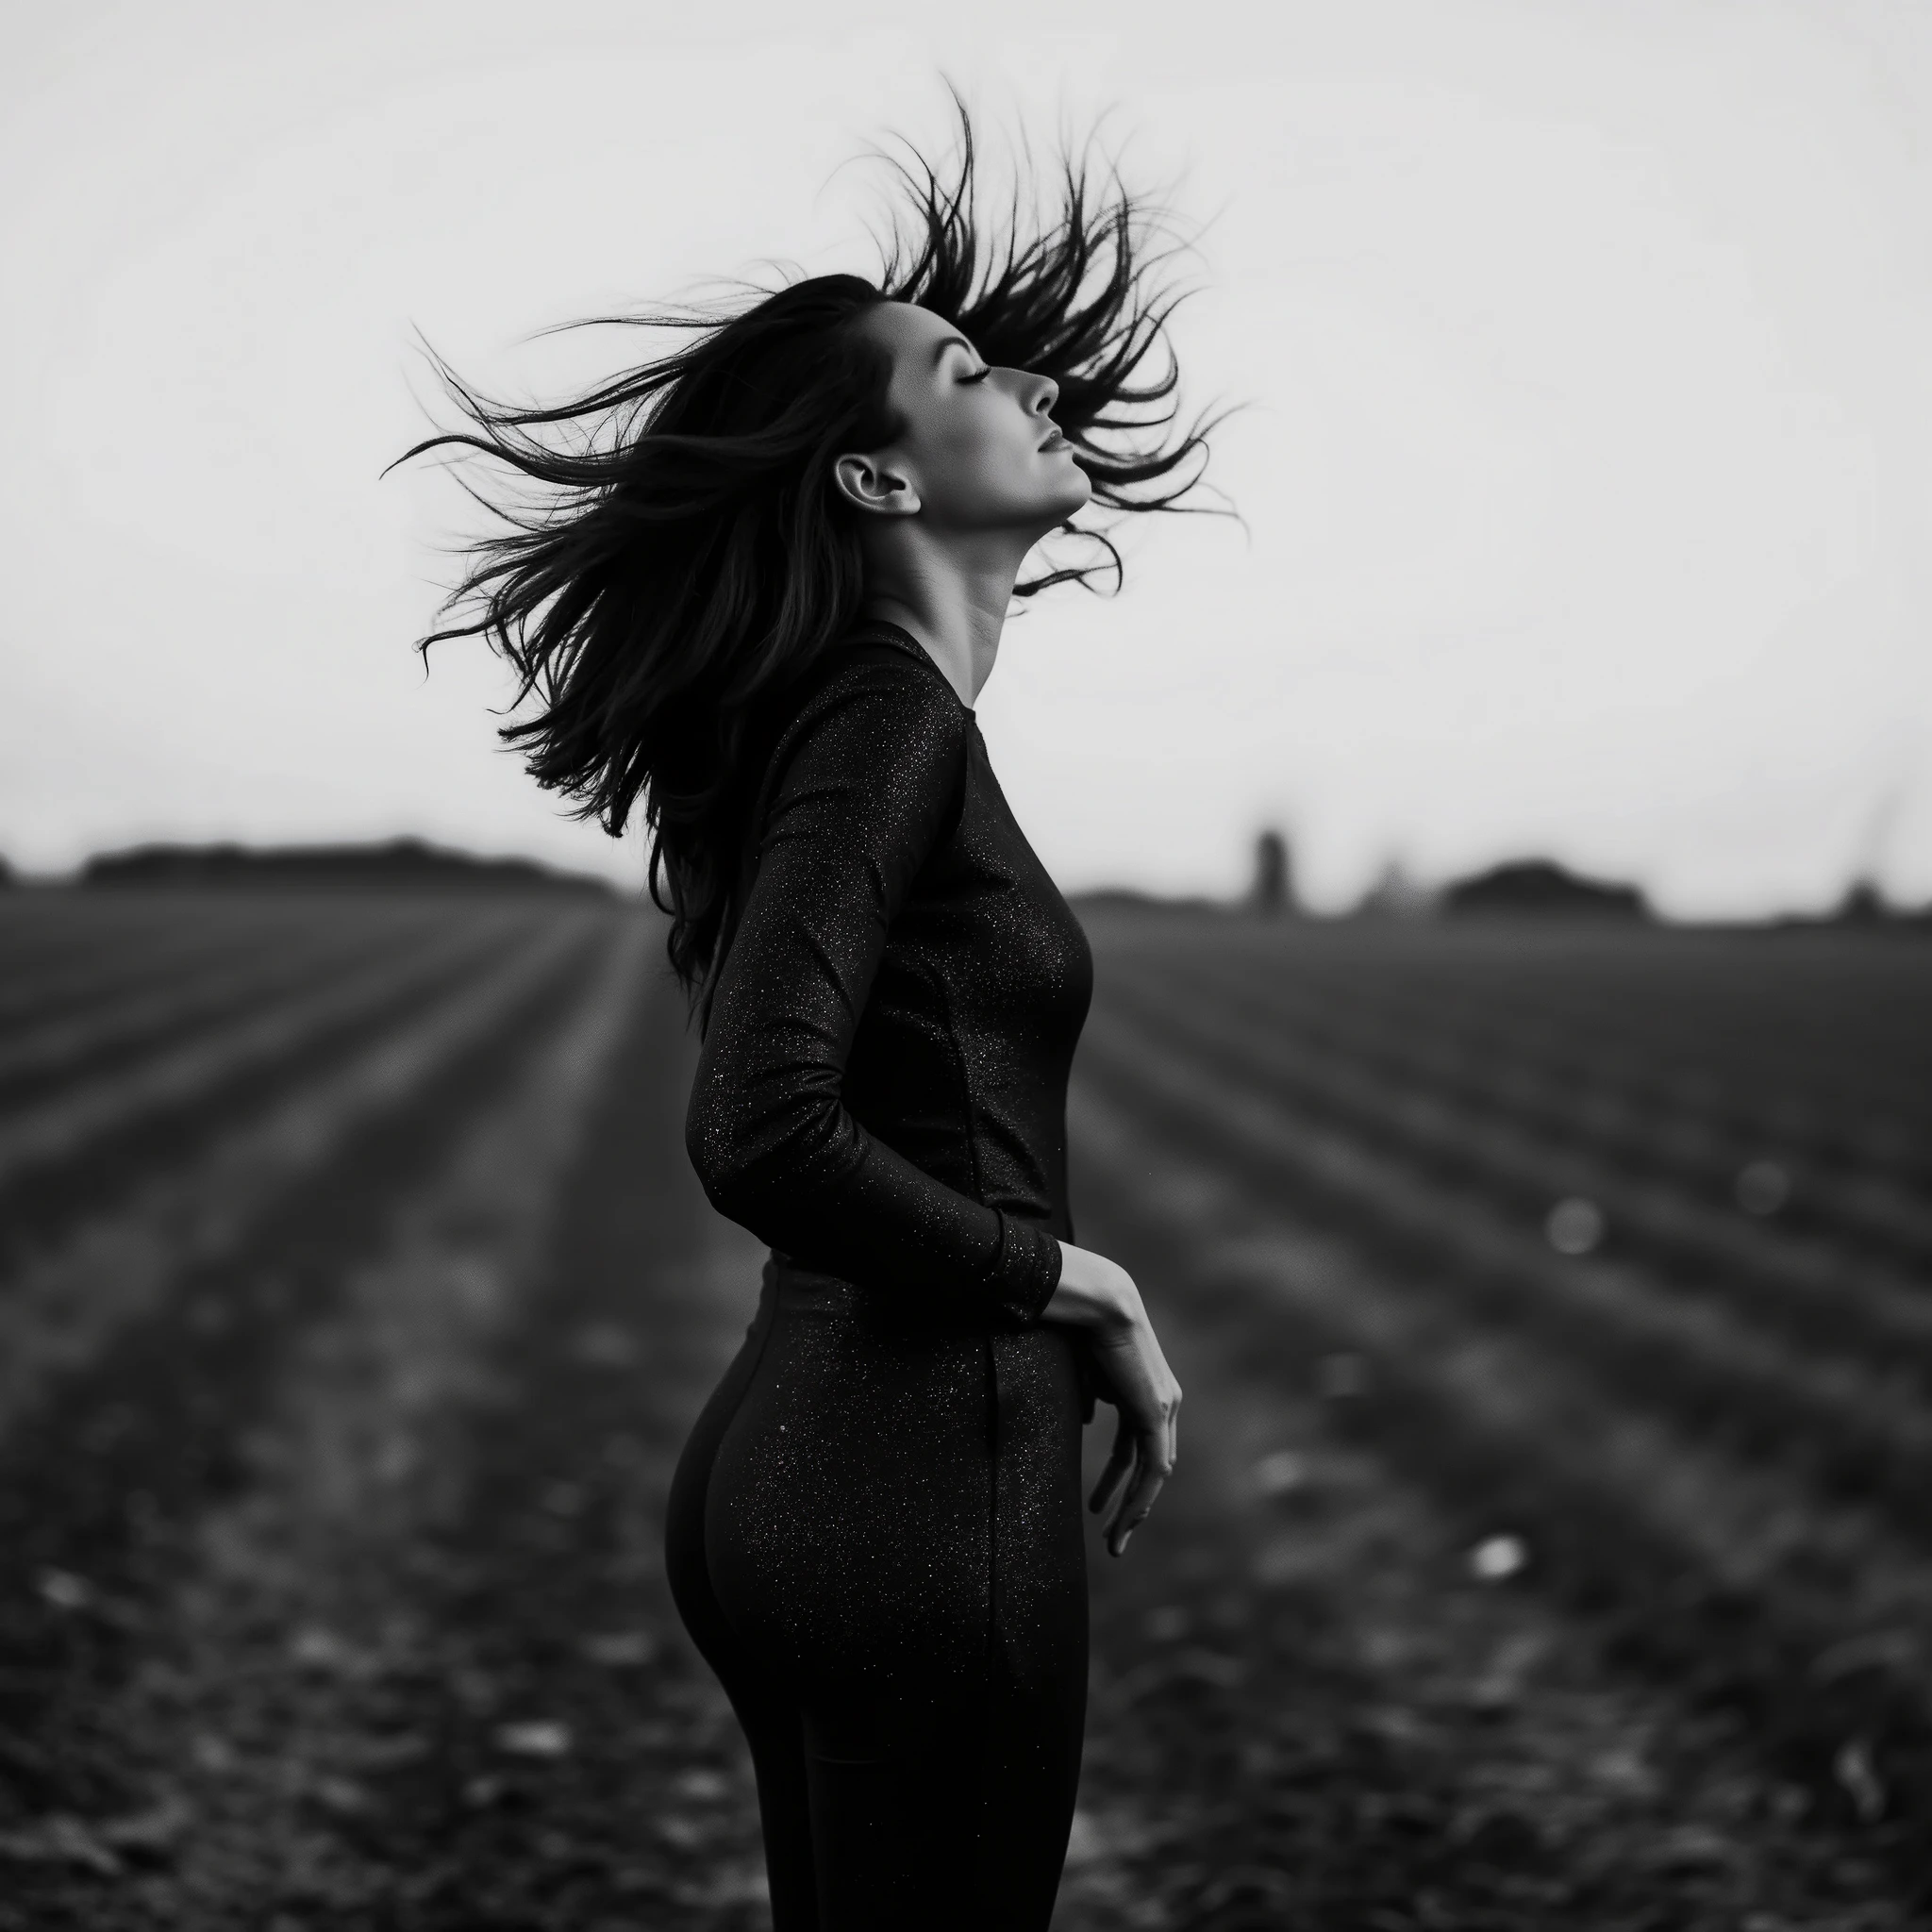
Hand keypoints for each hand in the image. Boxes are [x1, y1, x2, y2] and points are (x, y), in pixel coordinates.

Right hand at [1041, 1242, 1181, 1557]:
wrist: (1096, 1302)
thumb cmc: (1082, 1327)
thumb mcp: (1083, 1374)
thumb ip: (1088, 1399)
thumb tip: (1086, 1421)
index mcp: (1144, 1391)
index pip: (1135, 1447)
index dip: (1118, 1478)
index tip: (1099, 1505)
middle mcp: (1162, 1401)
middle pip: (1148, 1464)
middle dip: (1129, 1502)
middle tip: (1111, 1534)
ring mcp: (1164, 1407)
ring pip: (1154, 1473)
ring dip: (1134, 1509)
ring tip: (1113, 1540)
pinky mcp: (1157, 1410)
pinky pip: (1154, 1465)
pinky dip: (1140, 1495)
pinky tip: (1124, 1519)